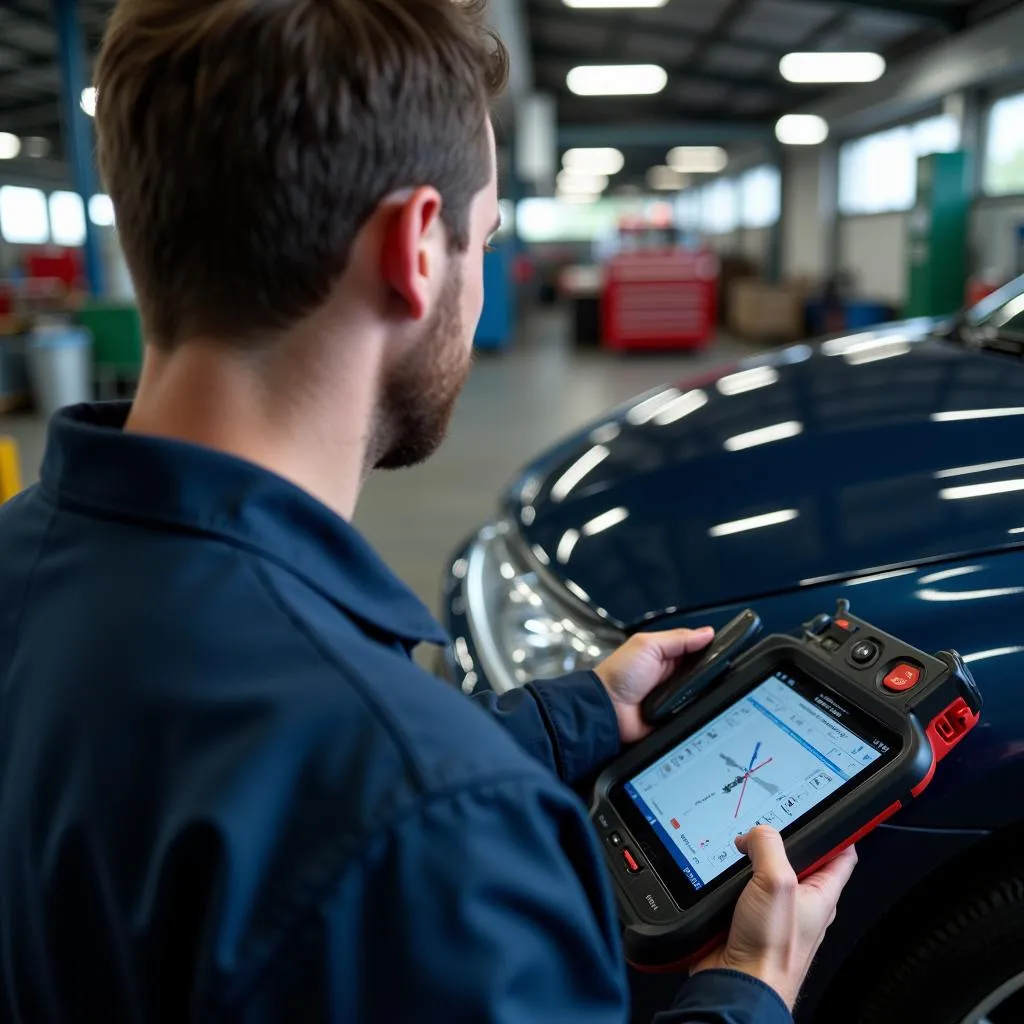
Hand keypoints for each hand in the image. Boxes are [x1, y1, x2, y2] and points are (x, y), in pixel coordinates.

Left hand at [594, 628, 713, 743]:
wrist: (607, 708)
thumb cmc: (618, 674)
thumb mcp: (647, 646)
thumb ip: (677, 638)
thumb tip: (706, 633)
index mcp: (666, 654)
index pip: (696, 648)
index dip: (708, 647)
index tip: (722, 648)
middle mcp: (672, 674)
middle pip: (703, 672)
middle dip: (708, 672)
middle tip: (707, 672)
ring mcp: (674, 696)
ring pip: (701, 693)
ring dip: (701, 691)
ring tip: (696, 689)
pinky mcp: (675, 715)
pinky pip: (692, 712)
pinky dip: (694, 709)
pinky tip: (693, 705)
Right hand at [692, 827, 857, 1010]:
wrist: (736, 985)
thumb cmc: (770, 952)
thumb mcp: (777, 883)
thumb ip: (769, 847)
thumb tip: (755, 834)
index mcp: (821, 894)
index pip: (842, 853)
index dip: (838, 829)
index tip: (827, 808)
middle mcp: (799, 901)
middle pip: (794, 855)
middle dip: (777, 838)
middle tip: (764, 826)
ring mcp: (770, 909)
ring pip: (761, 868)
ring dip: (747, 859)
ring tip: (738, 850)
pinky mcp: (744, 915)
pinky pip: (736, 886)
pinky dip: (727, 877)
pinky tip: (719, 873)